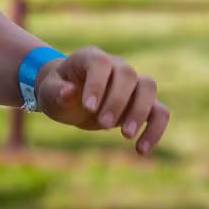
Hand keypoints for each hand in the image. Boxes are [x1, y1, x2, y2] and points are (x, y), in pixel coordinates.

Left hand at [36, 47, 169, 155]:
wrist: (70, 99)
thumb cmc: (58, 92)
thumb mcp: (49, 93)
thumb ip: (57, 92)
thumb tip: (68, 92)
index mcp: (91, 58)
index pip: (101, 63)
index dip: (98, 83)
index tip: (88, 107)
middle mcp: (116, 66)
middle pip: (128, 74)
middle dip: (117, 101)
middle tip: (102, 124)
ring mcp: (132, 83)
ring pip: (149, 88)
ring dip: (140, 112)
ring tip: (125, 136)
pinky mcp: (142, 104)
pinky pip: (160, 112)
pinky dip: (155, 129)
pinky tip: (141, 150)